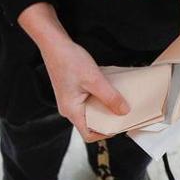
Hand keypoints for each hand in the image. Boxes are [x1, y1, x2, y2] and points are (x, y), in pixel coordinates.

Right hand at [18, 3, 129, 142]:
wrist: (54, 44)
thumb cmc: (69, 60)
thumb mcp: (95, 80)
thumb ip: (110, 97)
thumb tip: (124, 112)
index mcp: (71, 110)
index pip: (88, 135)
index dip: (105, 133)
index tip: (119, 124)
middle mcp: (68, 109)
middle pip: (91, 124)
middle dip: (107, 119)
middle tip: (123, 111)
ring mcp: (69, 100)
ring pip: (90, 111)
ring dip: (104, 107)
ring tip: (117, 99)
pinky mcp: (71, 92)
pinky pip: (87, 101)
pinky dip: (98, 98)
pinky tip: (107, 88)